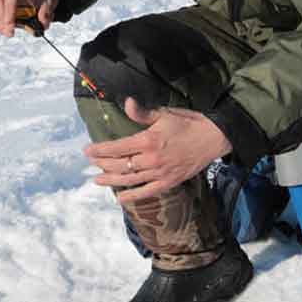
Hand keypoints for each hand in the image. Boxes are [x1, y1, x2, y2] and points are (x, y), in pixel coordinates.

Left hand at [84, 97, 231, 204]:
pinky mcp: (169, 182)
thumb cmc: (189, 123)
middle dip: (102, 164)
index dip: (100, 149)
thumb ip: (143, 113)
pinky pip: (147, 192)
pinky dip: (133, 196)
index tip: (87, 150)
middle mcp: (151, 159)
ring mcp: (160, 173)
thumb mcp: (165, 114)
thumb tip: (127, 103)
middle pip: (120, 165)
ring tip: (97, 180)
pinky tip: (120, 198)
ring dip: (111, 181)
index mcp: (148, 140)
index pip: (117, 147)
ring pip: (130, 180)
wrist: (213, 138)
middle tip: (91, 163)